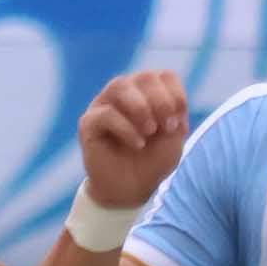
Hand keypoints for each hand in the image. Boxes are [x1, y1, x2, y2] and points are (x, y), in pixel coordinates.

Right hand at [77, 66, 189, 203]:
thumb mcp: (173, 138)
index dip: (176, 96)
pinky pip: (106, 113)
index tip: (177, 124)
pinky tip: (138, 144)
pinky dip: (126, 128)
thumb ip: (175, 114)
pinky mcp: (89, 122)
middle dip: (161, 102)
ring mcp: (104, 104)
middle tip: (166, 128)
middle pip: (145, 77)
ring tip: (150, 131)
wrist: (130, 189)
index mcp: (149, 93)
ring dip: (141, 108)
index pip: (165, 77)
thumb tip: (170, 99)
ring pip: (120, 86)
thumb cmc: (153, 160)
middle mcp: (125, 93)